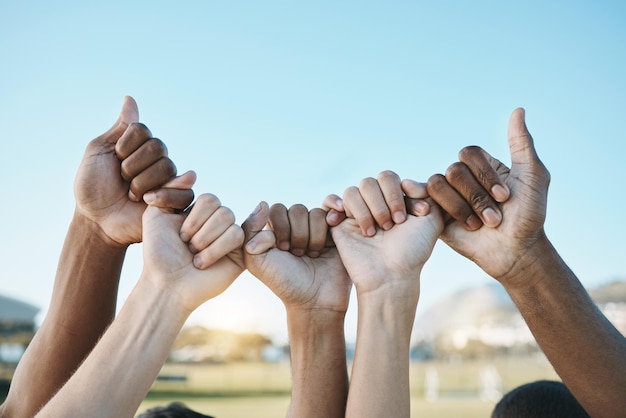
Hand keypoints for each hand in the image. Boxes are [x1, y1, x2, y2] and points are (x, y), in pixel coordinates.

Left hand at [74, 96, 193, 246]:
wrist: (96, 220)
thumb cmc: (92, 188)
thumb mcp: (97, 153)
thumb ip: (118, 129)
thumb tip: (130, 98)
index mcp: (139, 147)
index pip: (143, 130)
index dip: (126, 145)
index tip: (113, 158)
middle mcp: (155, 160)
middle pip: (158, 147)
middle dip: (132, 165)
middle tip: (122, 180)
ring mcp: (167, 180)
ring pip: (168, 167)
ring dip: (142, 182)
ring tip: (131, 194)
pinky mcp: (175, 201)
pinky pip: (184, 191)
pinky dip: (164, 194)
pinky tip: (148, 200)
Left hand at [141, 193, 244, 312]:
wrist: (165, 283)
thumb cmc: (158, 253)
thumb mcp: (155, 214)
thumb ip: (170, 189)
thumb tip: (193, 174)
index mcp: (200, 214)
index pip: (209, 199)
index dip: (193, 216)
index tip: (178, 234)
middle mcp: (217, 224)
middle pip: (221, 208)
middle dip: (199, 229)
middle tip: (187, 246)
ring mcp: (230, 239)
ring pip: (229, 220)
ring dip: (206, 240)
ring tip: (194, 257)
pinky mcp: (240, 254)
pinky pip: (238, 236)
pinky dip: (216, 249)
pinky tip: (203, 263)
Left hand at [242, 202, 350, 313]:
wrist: (316, 300)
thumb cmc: (284, 282)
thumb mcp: (256, 259)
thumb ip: (250, 231)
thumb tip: (263, 203)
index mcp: (275, 229)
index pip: (276, 209)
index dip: (280, 227)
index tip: (282, 250)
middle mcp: (296, 226)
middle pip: (296, 209)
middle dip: (298, 234)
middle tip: (299, 254)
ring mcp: (317, 228)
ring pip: (315, 213)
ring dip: (314, 236)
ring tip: (313, 254)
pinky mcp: (337, 231)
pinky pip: (333, 212)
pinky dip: (331, 218)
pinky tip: (331, 232)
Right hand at [325, 171, 443, 295]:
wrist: (390, 276)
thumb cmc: (412, 251)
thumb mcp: (432, 219)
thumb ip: (426, 192)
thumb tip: (405, 181)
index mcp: (394, 200)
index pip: (389, 178)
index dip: (397, 195)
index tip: (411, 217)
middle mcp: (374, 204)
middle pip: (371, 181)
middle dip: (383, 202)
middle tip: (392, 225)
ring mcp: (356, 213)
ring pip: (354, 190)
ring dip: (367, 210)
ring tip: (374, 232)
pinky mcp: (339, 223)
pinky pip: (335, 201)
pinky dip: (343, 207)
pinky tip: (354, 224)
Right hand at [425, 108, 549, 285]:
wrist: (516, 252)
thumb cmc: (529, 217)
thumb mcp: (533, 176)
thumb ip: (522, 143)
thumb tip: (518, 110)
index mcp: (484, 167)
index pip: (470, 153)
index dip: (485, 173)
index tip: (506, 196)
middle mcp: (464, 179)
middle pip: (455, 170)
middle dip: (477, 196)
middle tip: (496, 218)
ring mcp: (448, 196)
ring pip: (439, 182)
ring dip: (463, 207)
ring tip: (480, 226)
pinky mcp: (437, 214)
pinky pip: (427, 198)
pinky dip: (443, 207)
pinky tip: (458, 221)